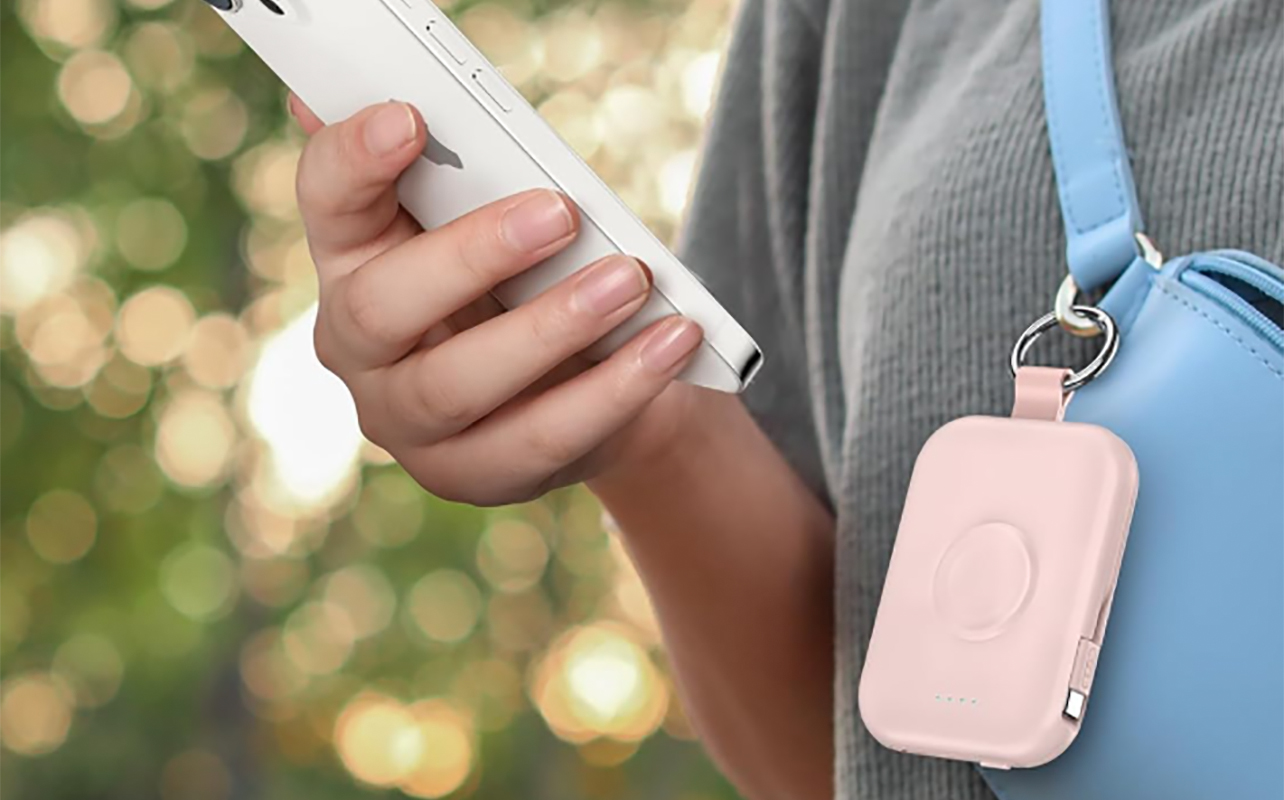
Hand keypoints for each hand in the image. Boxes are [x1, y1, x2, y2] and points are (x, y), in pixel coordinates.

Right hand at [290, 97, 705, 505]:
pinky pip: (538, 439)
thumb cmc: (531, 272)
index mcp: (354, 255)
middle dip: (473, 255)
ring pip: (457, 384)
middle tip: (560, 211)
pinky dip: (614, 390)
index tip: (411, 118)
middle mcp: (357, 345)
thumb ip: (470, 166)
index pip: (327, 201)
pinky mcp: (468, 473)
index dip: (355, 160)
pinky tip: (671, 344)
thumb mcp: (503, 212)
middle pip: (382, 305)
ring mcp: (404, 420)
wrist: (585, 376)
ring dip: (553, 328)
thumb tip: (415, 104)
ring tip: (632, 279)